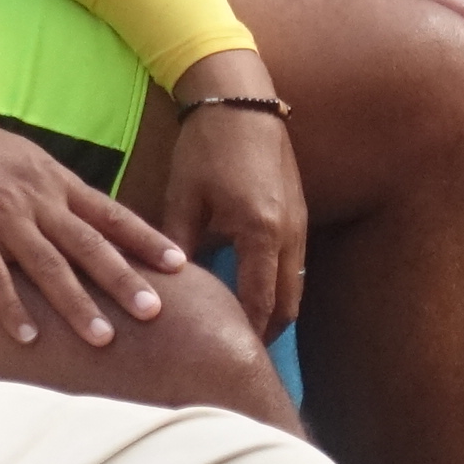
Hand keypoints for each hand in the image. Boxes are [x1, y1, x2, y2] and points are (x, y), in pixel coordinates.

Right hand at [0, 98, 189, 349]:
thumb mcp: (26, 160)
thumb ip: (55, 190)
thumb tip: (85, 215)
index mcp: (55, 182)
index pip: (111, 214)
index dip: (146, 239)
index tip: (180, 263)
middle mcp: (37, 202)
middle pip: (89, 245)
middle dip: (124, 279)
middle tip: (156, 310)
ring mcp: (3, 220)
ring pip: (49, 266)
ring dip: (78, 304)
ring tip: (103, 338)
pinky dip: (12, 308)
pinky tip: (29, 337)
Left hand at [161, 92, 309, 340]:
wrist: (241, 99)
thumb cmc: (207, 147)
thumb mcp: (183, 200)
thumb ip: (177, 248)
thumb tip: (164, 292)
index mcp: (261, 233)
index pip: (258, 303)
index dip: (243, 337)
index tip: (227, 363)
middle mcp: (289, 234)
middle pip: (287, 304)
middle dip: (265, 334)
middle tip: (237, 358)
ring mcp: (300, 222)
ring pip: (296, 285)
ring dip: (274, 310)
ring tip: (244, 333)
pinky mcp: (298, 211)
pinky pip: (295, 264)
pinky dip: (278, 285)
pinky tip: (253, 291)